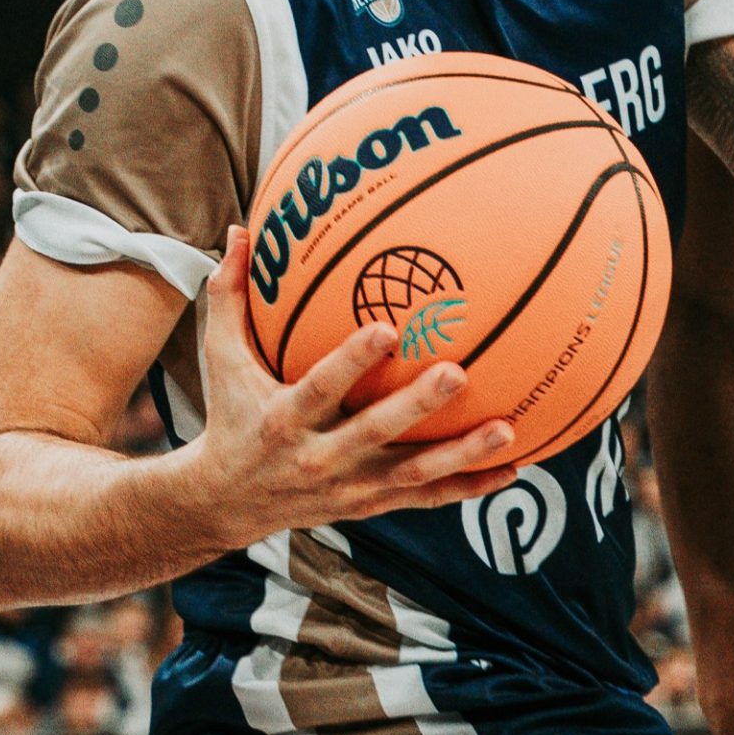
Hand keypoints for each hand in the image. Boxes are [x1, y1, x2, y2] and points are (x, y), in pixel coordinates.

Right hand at [190, 229, 518, 544]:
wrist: (225, 504)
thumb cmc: (231, 416)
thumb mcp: (220, 361)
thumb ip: (230, 297)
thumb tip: (242, 229)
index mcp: (282, 419)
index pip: (319, 388)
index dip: (351, 362)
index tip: (386, 328)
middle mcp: (318, 457)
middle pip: (374, 432)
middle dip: (416, 406)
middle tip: (458, 372)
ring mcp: (348, 487)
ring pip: (412, 474)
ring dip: (461, 454)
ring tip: (506, 428)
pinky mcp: (370, 504)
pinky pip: (426, 498)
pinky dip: (468, 485)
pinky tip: (513, 467)